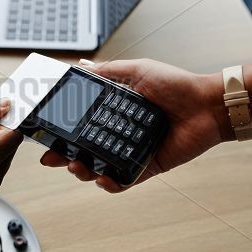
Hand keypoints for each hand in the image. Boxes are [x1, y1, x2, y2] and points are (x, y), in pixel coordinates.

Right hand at [41, 59, 227, 192]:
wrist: (206, 104)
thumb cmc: (175, 85)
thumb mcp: (137, 69)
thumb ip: (109, 71)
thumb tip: (82, 67)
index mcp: (113, 113)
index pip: (80, 125)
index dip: (61, 132)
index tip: (45, 135)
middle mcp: (118, 134)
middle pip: (84, 150)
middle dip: (64, 156)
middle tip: (51, 158)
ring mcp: (130, 152)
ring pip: (98, 168)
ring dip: (83, 171)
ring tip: (76, 166)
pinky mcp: (145, 167)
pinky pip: (123, 181)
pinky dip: (110, 184)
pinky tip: (102, 179)